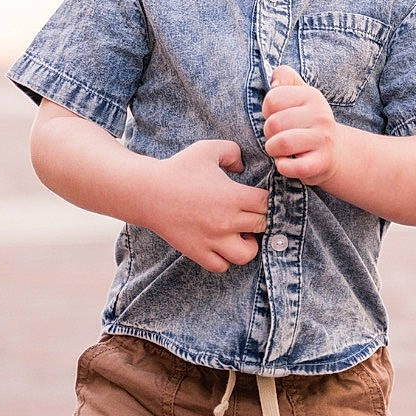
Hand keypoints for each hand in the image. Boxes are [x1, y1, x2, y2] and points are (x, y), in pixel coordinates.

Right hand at [157, 141, 268, 272]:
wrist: (147, 191)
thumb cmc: (178, 168)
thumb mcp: (208, 149)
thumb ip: (233, 152)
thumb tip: (244, 166)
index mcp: (233, 196)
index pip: (268, 203)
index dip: (268, 200)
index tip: (258, 196)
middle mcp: (226, 221)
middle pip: (262, 227)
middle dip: (261, 219)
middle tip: (251, 213)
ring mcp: (212, 240)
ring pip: (246, 254)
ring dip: (248, 245)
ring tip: (240, 234)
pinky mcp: (198, 252)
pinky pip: (222, 266)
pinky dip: (225, 259)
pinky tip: (220, 244)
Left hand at [262, 66, 340, 185]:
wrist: (335, 151)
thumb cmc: (307, 121)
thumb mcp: (299, 94)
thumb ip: (285, 78)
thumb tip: (275, 83)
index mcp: (312, 95)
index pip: (272, 99)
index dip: (267, 111)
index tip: (278, 116)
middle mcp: (320, 115)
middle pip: (273, 123)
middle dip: (268, 133)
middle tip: (278, 136)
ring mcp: (323, 139)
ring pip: (281, 143)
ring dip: (273, 150)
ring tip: (280, 150)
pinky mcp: (322, 162)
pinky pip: (292, 167)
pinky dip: (282, 167)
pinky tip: (286, 163)